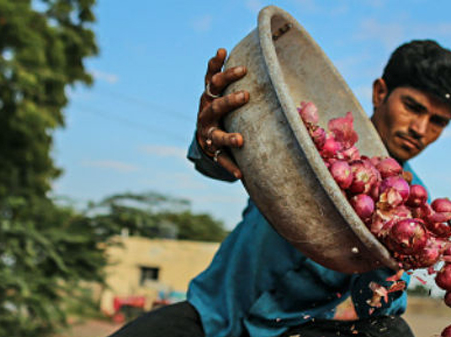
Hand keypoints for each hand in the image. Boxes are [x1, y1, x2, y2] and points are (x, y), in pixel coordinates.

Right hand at [198, 48, 249, 178]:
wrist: (204, 137)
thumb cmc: (220, 109)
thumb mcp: (220, 91)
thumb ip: (223, 75)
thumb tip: (229, 48)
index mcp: (209, 96)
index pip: (212, 80)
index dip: (219, 69)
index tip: (232, 59)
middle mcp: (206, 113)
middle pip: (215, 104)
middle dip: (230, 100)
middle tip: (246, 96)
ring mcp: (208, 133)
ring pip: (217, 135)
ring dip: (228, 137)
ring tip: (241, 140)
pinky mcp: (213, 150)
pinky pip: (221, 159)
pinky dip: (230, 166)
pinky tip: (240, 174)